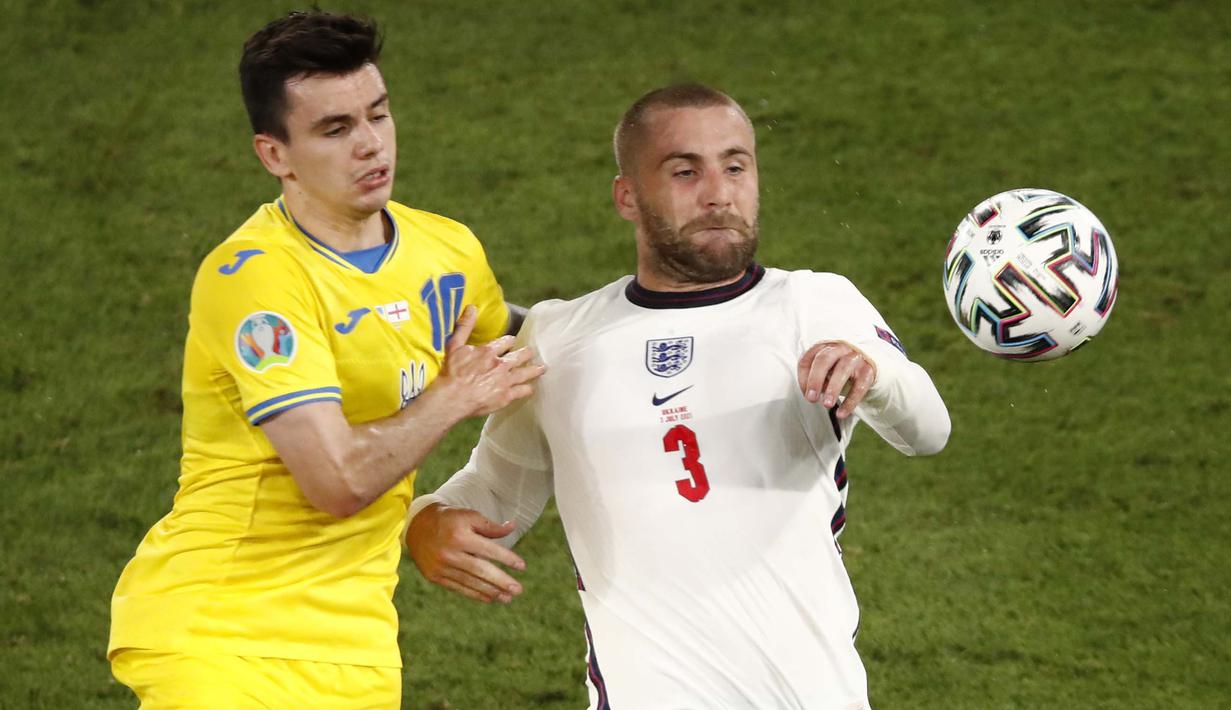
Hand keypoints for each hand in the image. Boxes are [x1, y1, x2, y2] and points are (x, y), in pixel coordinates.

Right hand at [406, 503, 526, 603]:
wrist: (417, 526)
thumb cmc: (449, 519)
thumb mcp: (469, 516)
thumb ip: (490, 526)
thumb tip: (512, 528)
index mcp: (460, 536)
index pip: (489, 550)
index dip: (507, 558)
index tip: (522, 566)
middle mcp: (450, 553)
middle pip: (481, 570)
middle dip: (501, 581)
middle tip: (518, 590)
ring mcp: (441, 567)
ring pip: (470, 582)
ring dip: (491, 591)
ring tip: (507, 598)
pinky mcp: (435, 576)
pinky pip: (459, 588)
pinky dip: (475, 594)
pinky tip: (489, 598)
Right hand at [437, 305, 545, 417]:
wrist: (453, 397)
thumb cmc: (452, 372)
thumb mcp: (455, 345)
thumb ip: (464, 326)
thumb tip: (471, 307)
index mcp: (489, 351)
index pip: (505, 342)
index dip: (509, 341)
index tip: (512, 341)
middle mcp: (500, 365)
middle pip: (519, 356)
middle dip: (526, 353)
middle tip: (531, 352)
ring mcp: (505, 381)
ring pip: (525, 373)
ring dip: (534, 370)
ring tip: (542, 368)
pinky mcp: (506, 396)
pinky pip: (522, 391)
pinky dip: (528, 389)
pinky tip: (531, 388)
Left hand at [797, 340, 876, 418]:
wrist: (867, 366)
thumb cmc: (838, 369)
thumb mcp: (825, 372)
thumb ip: (815, 379)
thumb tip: (810, 394)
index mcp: (824, 347)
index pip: (807, 359)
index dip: (803, 377)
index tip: (805, 393)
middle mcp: (839, 348)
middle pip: (824, 359)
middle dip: (815, 379)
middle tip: (811, 399)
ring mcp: (855, 357)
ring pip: (843, 369)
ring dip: (833, 389)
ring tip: (826, 405)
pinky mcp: (868, 370)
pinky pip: (859, 386)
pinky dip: (850, 402)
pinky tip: (841, 413)